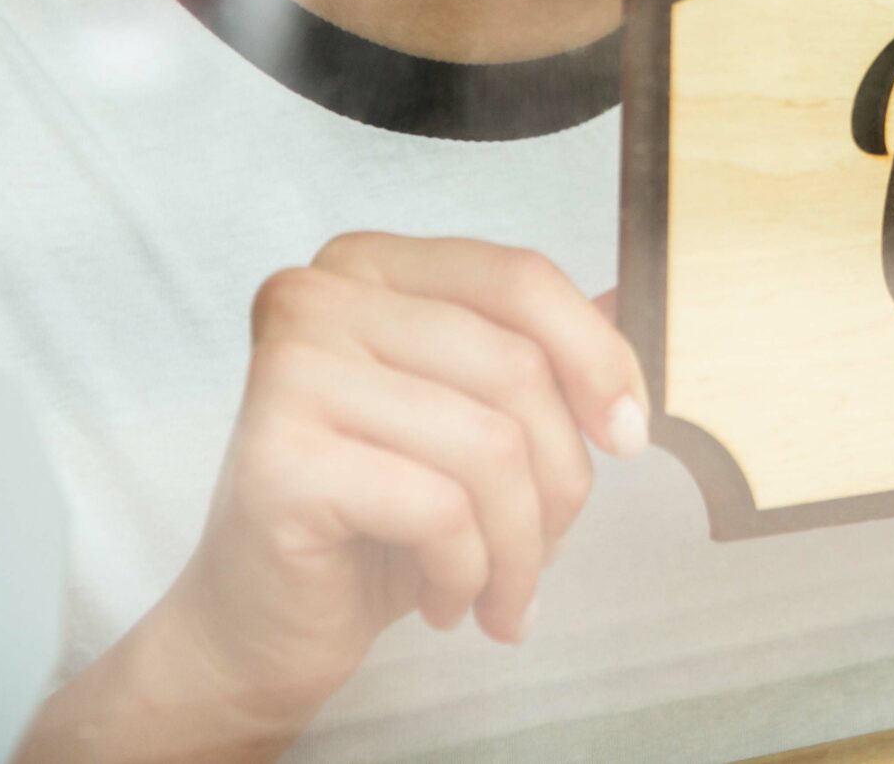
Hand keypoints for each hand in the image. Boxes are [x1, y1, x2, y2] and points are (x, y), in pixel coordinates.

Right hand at [24, 237, 651, 758]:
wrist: (261, 627)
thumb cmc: (377, 520)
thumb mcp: (473, 419)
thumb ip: (541, 351)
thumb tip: (632, 298)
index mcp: (371, 265)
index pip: (520, 278)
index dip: (599, 358)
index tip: (629, 435)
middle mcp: (319, 298)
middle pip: (516, 368)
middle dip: (562, 479)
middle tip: (550, 549)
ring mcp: (291, 372)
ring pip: (490, 446)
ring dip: (521, 545)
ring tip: (502, 590)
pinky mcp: (280, 461)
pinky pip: (440, 510)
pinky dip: (468, 572)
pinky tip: (446, 601)